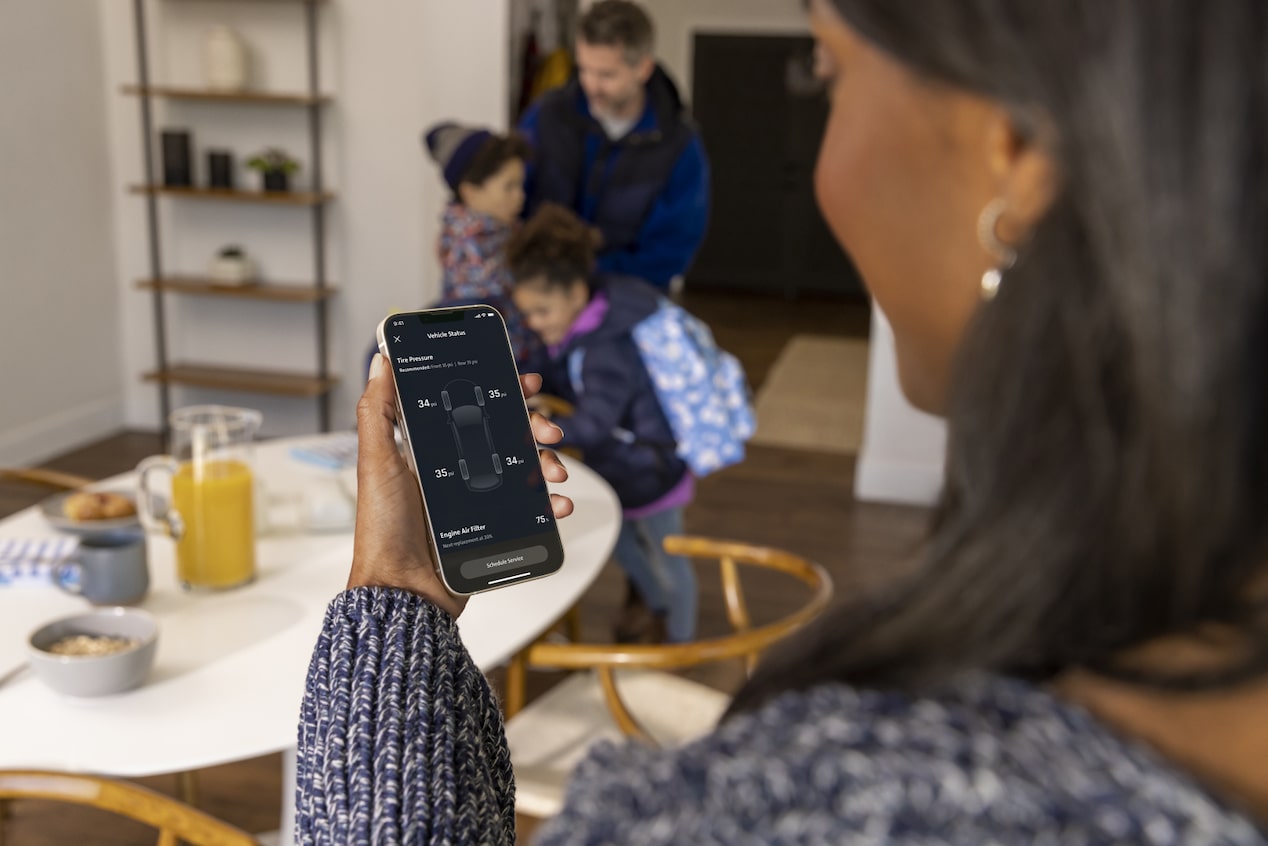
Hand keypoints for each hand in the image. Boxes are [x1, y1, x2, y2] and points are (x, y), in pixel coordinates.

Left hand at [347, 355, 573, 616]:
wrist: (403, 589)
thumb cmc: (383, 529)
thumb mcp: (377, 461)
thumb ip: (378, 410)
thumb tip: (381, 360)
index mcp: (432, 449)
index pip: (473, 407)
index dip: (502, 391)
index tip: (526, 382)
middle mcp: (458, 469)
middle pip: (508, 434)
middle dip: (536, 426)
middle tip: (550, 429)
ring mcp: (479, 499)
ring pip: (525, 469)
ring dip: (548, 463)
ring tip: (555, 472)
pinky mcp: (495, 528)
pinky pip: (531, 509)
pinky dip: (551, 503)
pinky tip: (557, 503)